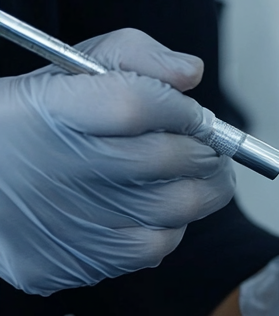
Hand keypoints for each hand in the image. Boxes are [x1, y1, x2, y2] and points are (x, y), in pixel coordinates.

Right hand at [0, 29, 234, 294]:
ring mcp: (70, 221)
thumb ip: (134, 54)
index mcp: (52, 110)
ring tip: (190, 173)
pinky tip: (152, 208)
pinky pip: (157, 246)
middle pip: (170, 158)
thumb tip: (190, 72)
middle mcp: (60, 169)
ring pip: (179, 205)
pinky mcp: (78, 261)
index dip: (181, 109)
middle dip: (205, 149)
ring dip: (200, 187)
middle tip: (207, 145)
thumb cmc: (34, 120)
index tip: (195, 114)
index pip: (138, 104)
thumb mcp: (70, 68)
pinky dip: (170, 225)